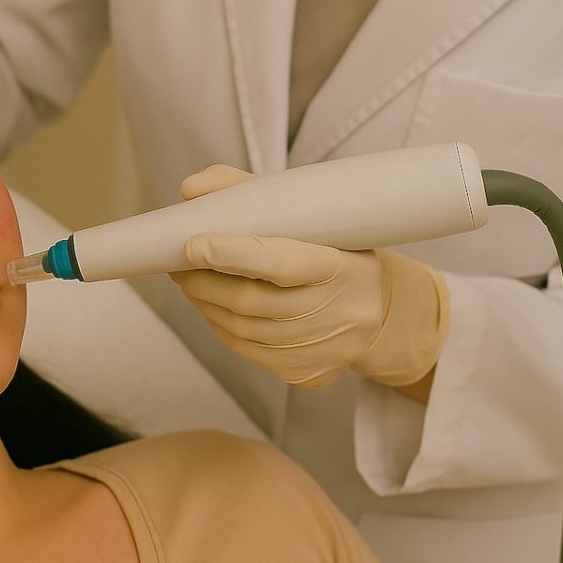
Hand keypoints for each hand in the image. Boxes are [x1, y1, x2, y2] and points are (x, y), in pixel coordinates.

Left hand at [167, 164, 449, 388]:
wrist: (384, 312)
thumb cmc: (336, 250)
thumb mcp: (311, 215)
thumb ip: (249, 192)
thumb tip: (190, 190)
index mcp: (338, 265)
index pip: (280, 262)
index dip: (233, 254)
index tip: (193, 244)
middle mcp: (334, 312)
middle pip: (249, 302)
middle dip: (202, 282)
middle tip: (178, 263)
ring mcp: (320, 348)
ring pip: (240, 330)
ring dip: (205, 304)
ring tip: (191, 281)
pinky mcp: (305, 372)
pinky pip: (247, 350)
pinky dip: (221, 326)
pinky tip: (215, 307)